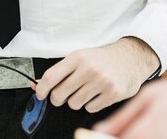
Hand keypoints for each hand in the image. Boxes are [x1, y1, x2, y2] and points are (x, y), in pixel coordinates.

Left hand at [34, 37, 159, 112]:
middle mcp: (88, 69)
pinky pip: (90, 109)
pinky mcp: (112, 94)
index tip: (40, 94)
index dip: (41, 89)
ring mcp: (101, 82)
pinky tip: (97, 93)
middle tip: (64, 94)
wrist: (130, 57)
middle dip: (58, 98)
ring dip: (76, 100)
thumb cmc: (101, 58)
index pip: (51, 76)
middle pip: (59, 95)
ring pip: (74, 104)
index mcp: (77, 57)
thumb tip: (36, 84)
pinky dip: (90, 104)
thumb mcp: (80, 57)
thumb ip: (60, 71)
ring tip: (85, 90)